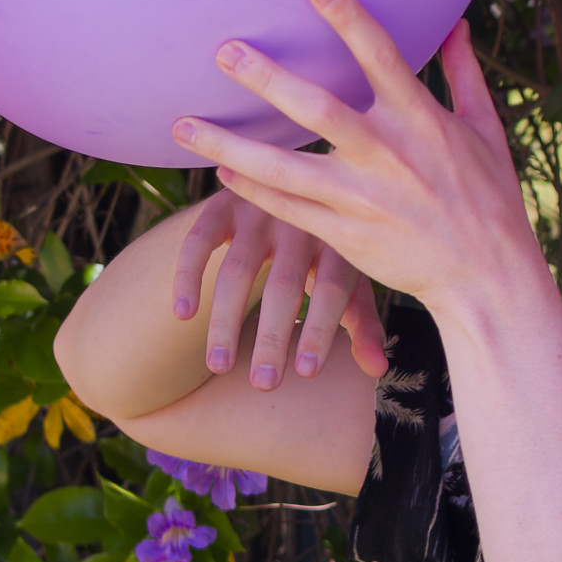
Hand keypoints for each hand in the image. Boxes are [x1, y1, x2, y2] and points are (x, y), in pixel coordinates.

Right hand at [171, 186, 387, 394]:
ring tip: (219, 365)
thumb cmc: (326, 245)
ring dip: (226, 321)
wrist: (293, 177)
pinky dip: (187, 276)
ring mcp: (259, 209)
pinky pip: (199, 240)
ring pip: (237, 270)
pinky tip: (183, 314)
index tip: (306, 373)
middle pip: (284, 284)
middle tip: (264, 384)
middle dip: (273, 336)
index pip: (332, 289)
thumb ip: (362, 321)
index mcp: (338, 240)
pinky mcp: (223, 203)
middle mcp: (300, 221)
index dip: (320, 329)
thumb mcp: (350, 275)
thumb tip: (378, 371)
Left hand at [174, 0, 561, 351]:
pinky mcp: (346, 236)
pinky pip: (287, 208)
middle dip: (266, 78)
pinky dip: (252, 190)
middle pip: (316, 109)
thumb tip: (456, 22)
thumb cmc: (490, 199)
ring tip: (183, 125)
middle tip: (223, 50)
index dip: (351, 20)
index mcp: (423, 121)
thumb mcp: (486, 130)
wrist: (488, 278)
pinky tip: (221, 171)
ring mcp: (363, 198)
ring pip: (282, 167)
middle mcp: (388, 156)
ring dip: (228, 144)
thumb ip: (464, 74)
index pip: (383, 58)